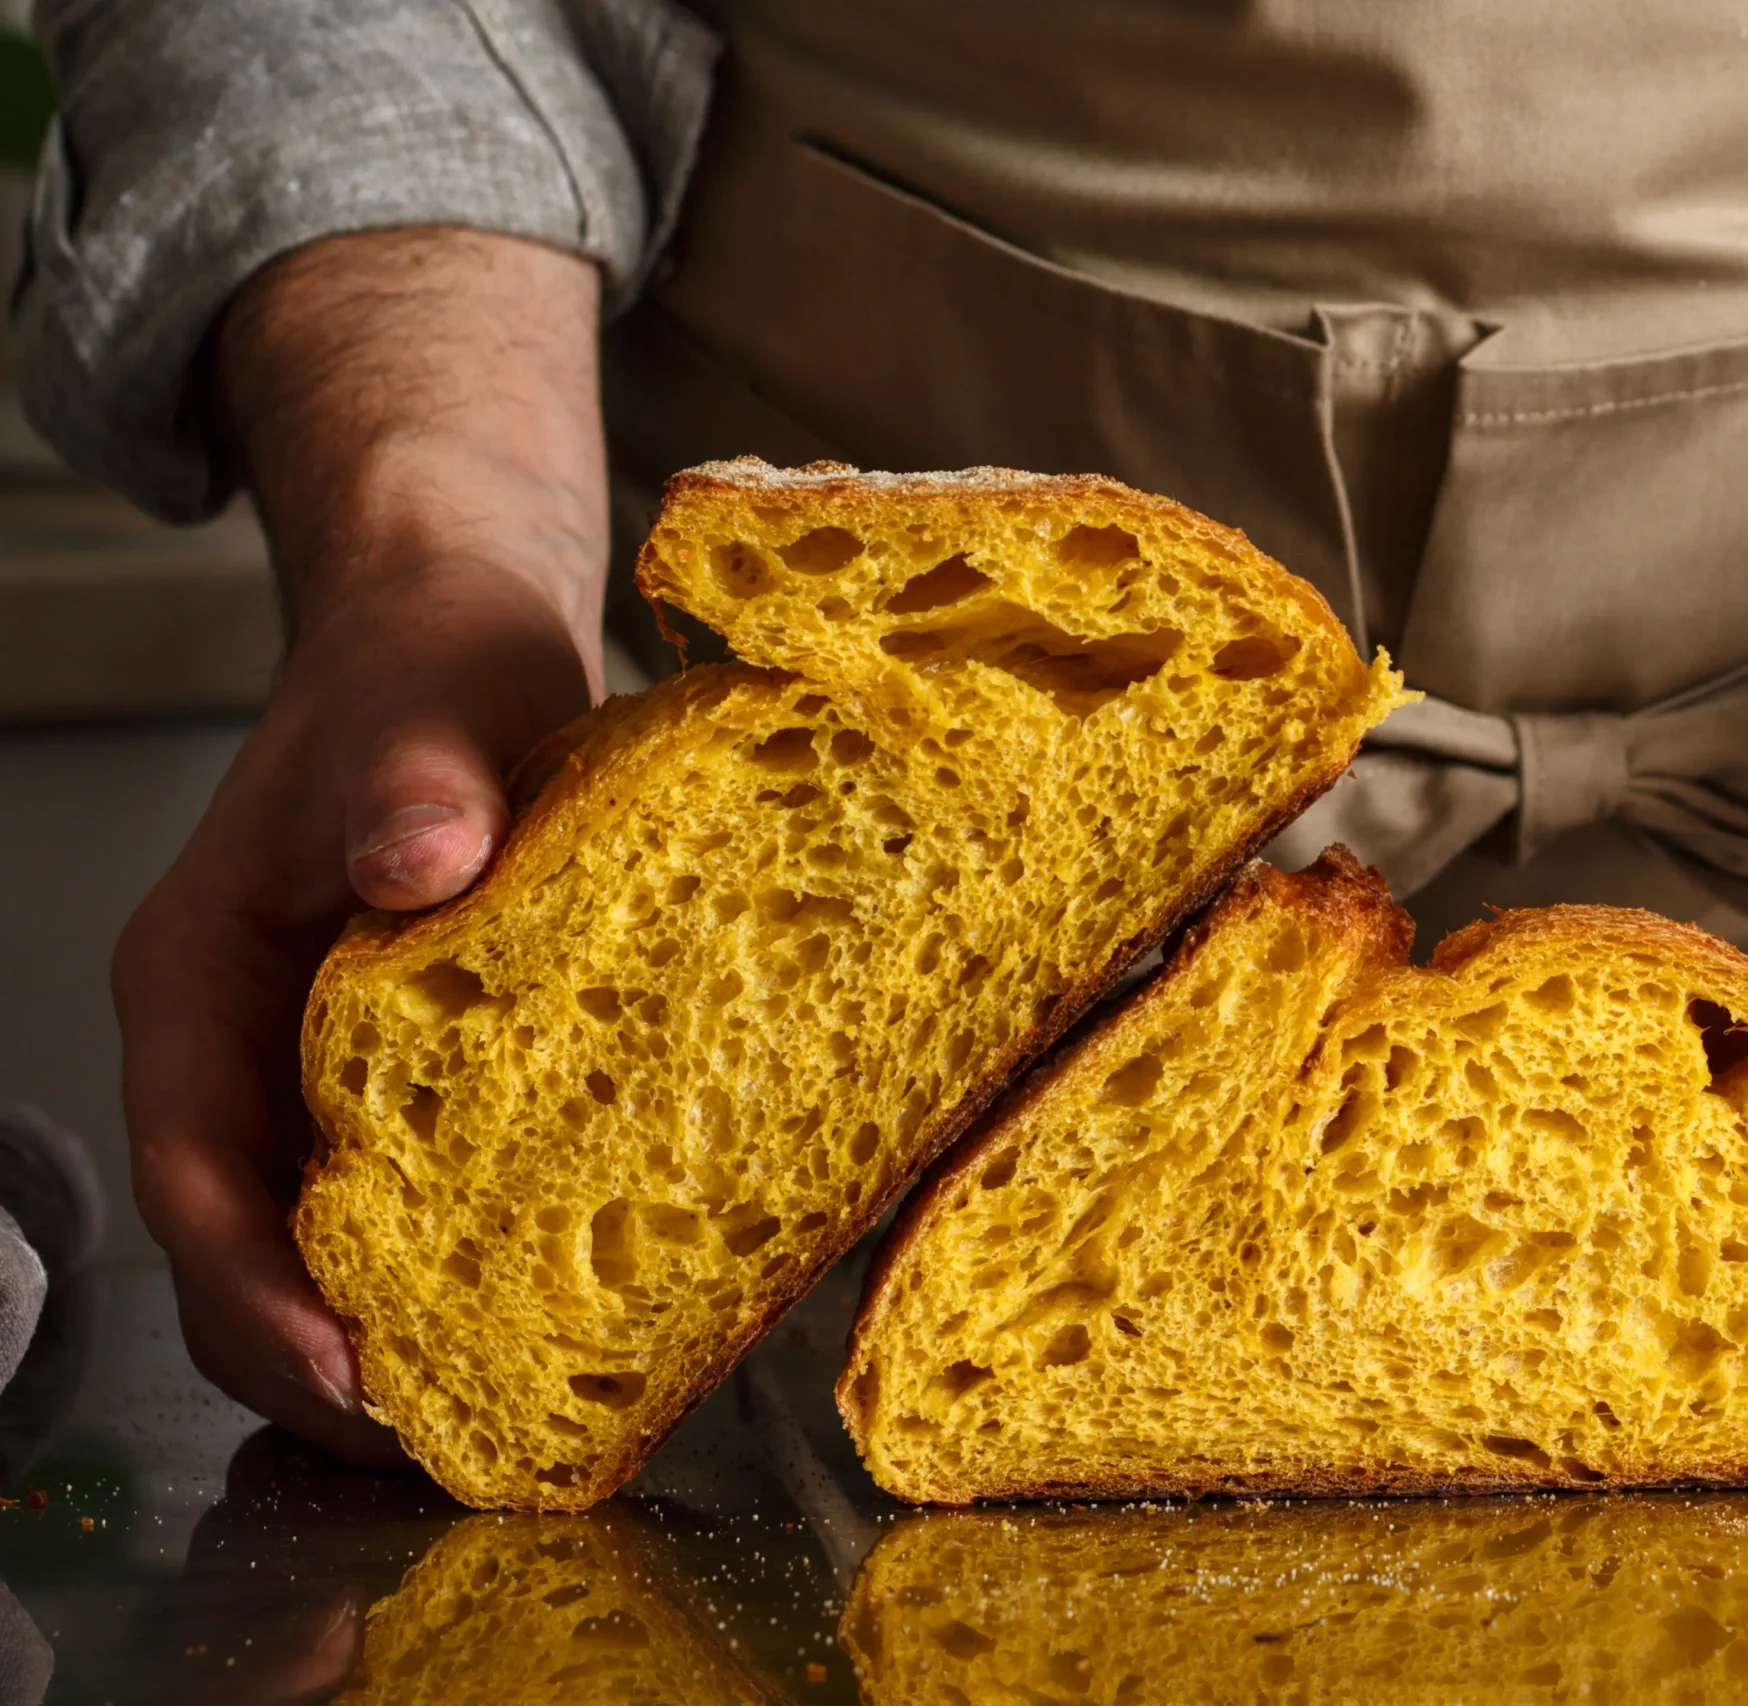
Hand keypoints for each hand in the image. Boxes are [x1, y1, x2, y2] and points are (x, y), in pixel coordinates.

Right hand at [113, 228, 608, 1457]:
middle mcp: (240, 1048)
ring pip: (308, 1252)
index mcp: (198, 980)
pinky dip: (441, 1281)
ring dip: (378, 1345)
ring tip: (492, 1423)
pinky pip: (394, 1209)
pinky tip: (534, 1323)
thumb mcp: (434, 701)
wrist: (464, 629)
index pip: (192, 1173)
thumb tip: (420, 858)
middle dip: (317, 1365)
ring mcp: (313, 1073)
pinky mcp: (401, 1080)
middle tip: (441, 1445)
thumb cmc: (432, 660)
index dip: (257, 1290)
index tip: (349, 1368)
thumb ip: (421, 780)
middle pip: (237, 1252)